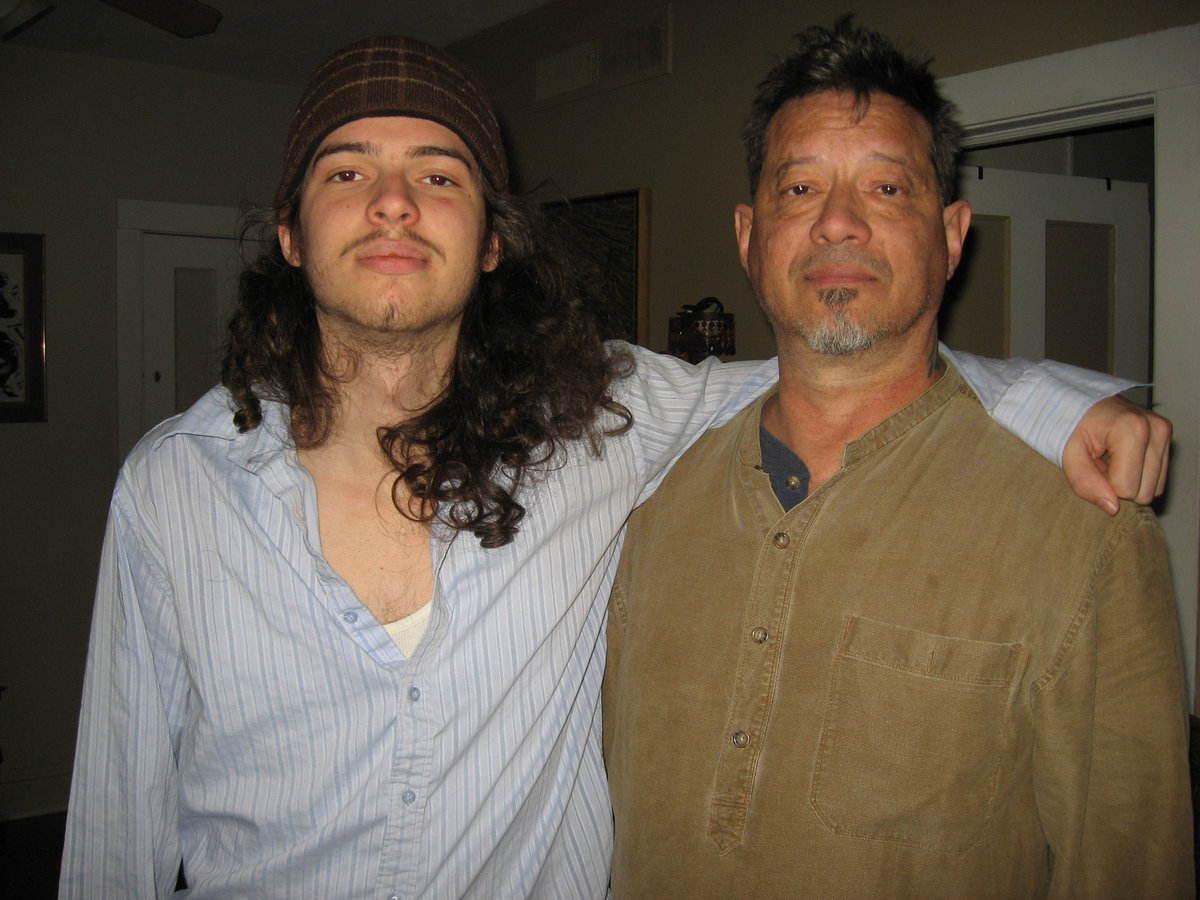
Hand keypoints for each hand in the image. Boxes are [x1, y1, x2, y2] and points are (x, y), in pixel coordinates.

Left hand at [1062, 396, 1170, 514]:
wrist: (1081, 401)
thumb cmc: (1072, 425)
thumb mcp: (1068, 453)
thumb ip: (1085, 482)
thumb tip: (1113, 508)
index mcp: (1131, 429)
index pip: (1126, 488)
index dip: (1104, 485)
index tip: (1093, 466)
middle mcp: (1156, 429)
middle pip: (1144, 492)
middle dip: (1118, 485)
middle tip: (1102, 464)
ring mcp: (1164, 431)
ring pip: (1154, 489)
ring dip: (1130, 481)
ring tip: (1112, 460)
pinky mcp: (1167, 436)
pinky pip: (1159, 479)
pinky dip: (1139, 475)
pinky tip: (1124, 459)